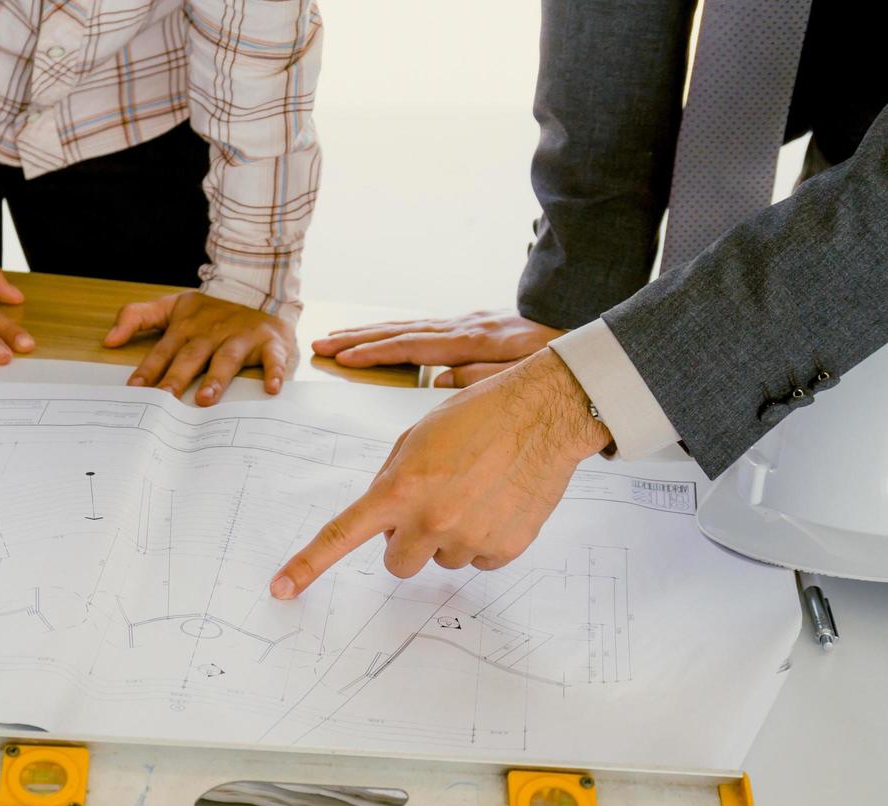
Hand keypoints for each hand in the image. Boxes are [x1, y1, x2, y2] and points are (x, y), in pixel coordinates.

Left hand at [104, 291, 292, 404]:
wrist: (258, 289)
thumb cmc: (211, 310)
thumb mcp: (172, 306)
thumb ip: (136, 318)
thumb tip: (108, 340)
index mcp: (187, 327)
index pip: (162, 350)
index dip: (148, 369)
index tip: (135, 390)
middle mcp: (212, 332)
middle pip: (192, 356)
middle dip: (177, 378)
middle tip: (165, 400)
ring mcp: (241, 337)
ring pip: (226, 359)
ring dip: (216, 378)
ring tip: (205, 400)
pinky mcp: (269, 342)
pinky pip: (273, 358)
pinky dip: (274, 372)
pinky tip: (270, 389)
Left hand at [269, 349, 611, 596]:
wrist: (543, 413)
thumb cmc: (477, 416)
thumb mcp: (416, 439)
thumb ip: (391, 482)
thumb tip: (385, 522)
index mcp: (398, 489)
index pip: (340, 536)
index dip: (307, 566)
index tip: (281, 589)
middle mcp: (430, 520)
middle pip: (396, 563)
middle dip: (406, 542)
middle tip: (431, 506)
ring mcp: (469, 539)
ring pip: (441, 561)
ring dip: (449, 537)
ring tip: (475, 493)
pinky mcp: (505, 549)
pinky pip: (479, 560)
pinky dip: (485, 539)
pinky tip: (499, 504)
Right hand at [311, 310, 562, 386]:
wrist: (587, 337)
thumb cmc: (561, 364)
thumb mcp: (527, 377)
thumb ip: (483, 378)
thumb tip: (439, 381)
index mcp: (474, 341)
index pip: (412, 347)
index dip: (375, 353)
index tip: (344, 358)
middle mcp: (465, 326)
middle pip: (400, 330)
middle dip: (357, 338)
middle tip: (321, 343)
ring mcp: (467, 323)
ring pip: (408, 325)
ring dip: (369, 332)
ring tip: (336, 336)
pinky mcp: (472, 326)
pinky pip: (423, 328)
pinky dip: (395, 331)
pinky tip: (379, 335)